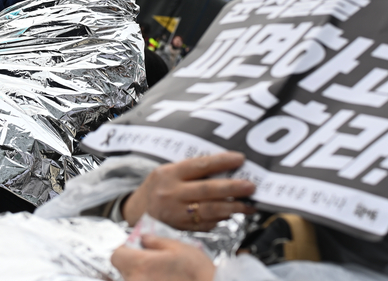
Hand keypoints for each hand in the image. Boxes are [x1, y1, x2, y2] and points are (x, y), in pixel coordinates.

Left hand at [111, 235, 214, 280]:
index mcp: (140, 264)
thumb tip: (143, 238)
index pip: (116, 255)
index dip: (125, 250)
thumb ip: (156, 241)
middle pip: (124, 270)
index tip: (136, 249)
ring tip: (162, 275)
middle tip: (154, 263)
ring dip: (142, 276)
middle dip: (135, 264)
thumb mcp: (179, 247)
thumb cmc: (197, 272)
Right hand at [121, 152, 255, 230]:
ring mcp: (175, 214)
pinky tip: (232, 214)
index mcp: (169, 174)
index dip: (222, 162)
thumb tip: (226, 168)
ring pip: (209, 211)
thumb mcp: (167, 171)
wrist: (136, 212)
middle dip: (232, 188)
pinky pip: (205, 225)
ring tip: (249, 204)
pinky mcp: (180, 229)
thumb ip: (191, 170)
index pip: (199, 165)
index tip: (240, 159)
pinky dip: (221, 219)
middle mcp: (171, 194)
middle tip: (251, 186)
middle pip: (207, 190)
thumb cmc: (158, 187)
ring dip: (232, 207)